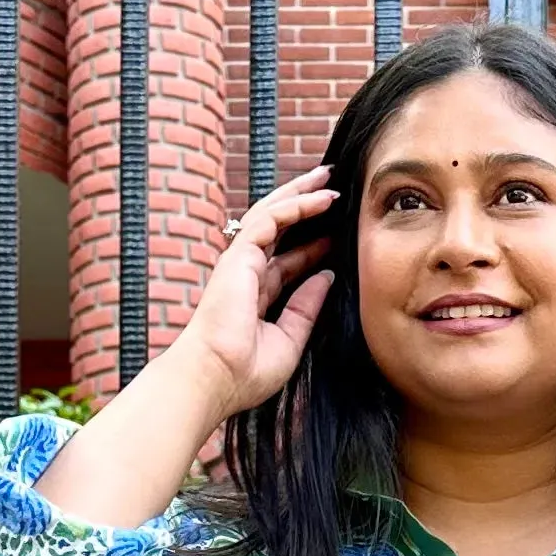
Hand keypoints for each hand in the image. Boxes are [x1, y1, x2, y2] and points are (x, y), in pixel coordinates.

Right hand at [141, 174, 335, 428]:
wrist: (217, 377)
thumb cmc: (245, 371)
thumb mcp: (290, 339)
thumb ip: (307, 307)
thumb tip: (327, 276)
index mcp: (256, 296)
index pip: (288, 261)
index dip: (313, 245)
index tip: (339, 233)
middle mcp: (247, 274)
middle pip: (278, 229)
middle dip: (303, 205)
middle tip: (331, 186)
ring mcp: (241, 262)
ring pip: (273, 214)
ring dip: (301, 194)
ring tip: (329, 178)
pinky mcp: (239, 255)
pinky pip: (271, 219)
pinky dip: (297, 205)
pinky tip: (323, 198)